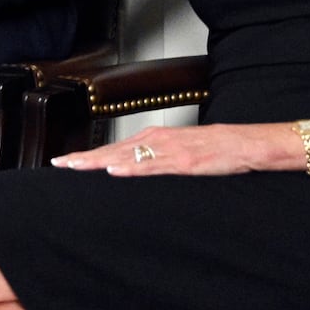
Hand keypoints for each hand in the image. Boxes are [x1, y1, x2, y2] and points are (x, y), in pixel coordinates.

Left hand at [49, 122, 309, 176]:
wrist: (252, 144)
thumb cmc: (219, 150)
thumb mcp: (183, 155)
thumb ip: (159, 160)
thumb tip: (134, 171)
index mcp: (157, 138)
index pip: (115, 148)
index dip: (89, 156)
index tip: (65, 162)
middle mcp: (159, 140)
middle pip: (113, 150)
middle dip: (84, 159)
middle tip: (57, 165)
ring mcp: (170, 150)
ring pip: (127, 156)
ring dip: (98, 161)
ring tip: (73, 167)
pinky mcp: (185, 162)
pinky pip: (154, 165)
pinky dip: (132, 167)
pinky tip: (115, 170)